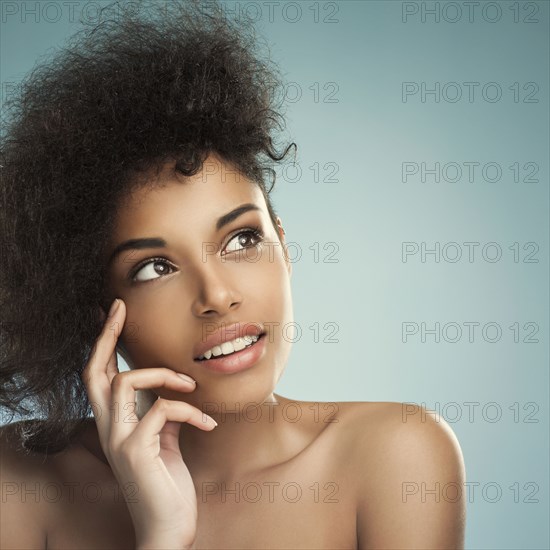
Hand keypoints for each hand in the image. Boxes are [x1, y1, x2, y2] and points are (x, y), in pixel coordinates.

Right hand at [81, 298, 215, 548]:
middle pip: (94, 371)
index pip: (100, 375)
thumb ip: (162, 413)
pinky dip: (190, 411)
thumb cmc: (167, 483)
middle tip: (120, 309)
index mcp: (115, 423)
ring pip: (126, 382)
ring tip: (192, 386)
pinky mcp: (135, 452)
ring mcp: (118, 440)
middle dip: (106, 335)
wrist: (168, 528)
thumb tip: (173, 390)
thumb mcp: (165, 440)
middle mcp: (108, 429)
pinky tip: (209, 425)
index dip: (105, 342)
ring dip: (165, 375)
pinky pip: (161, 410)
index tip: (117, 312)